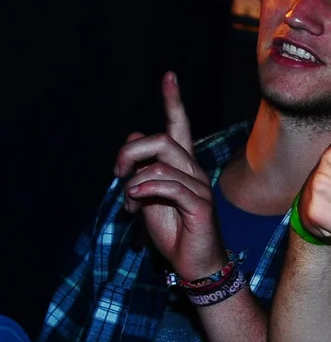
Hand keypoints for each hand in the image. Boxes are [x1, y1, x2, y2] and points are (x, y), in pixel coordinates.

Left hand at [118, 72, 222, 280]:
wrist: (194, 264)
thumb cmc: (174, 232)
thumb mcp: (148, 196)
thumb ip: (141, 169)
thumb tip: (134, 139)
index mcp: (182, 167)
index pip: (180, 127)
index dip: (173, 102)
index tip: (169, 77)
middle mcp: (194, 172)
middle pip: (163, 140)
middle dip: (131, 151)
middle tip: (118, 172)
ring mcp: (199, 188)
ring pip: (163, 164)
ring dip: (135, 180)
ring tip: (129, 201)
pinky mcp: (200, 206)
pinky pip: (169, 186)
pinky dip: (145, 191)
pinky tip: (135, 204)